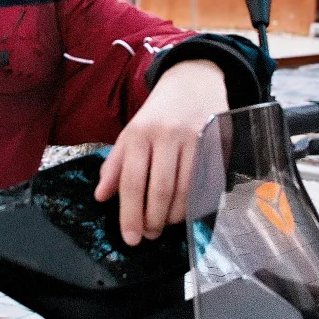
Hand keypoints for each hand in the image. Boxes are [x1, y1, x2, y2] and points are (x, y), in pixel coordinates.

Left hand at [95, 60, 227, 245]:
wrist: (194, 80)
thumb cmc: (157, 113)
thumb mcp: (130, 133)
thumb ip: (116, 164)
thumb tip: (102, 196)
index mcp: (139, 133)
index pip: (132, 181)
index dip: (130, 214)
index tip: (130, 238)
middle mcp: (167, 135)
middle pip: (161, 189)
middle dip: (154, 219)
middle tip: (150, 235)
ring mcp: (195, 138)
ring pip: (187, 189)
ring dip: (176, 216)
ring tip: (167, 225)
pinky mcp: (217, 142)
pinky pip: (208, 182)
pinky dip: (198, 203)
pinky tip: (189, 210)